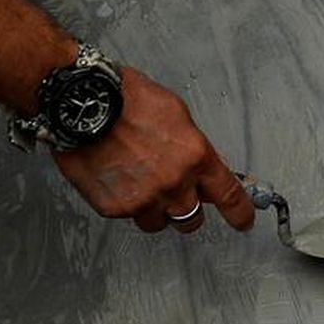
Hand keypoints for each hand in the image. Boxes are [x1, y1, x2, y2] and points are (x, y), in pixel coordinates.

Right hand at [52, 68, 254, 233]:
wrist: (80, 104)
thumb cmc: (126, 100)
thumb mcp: (177, 115)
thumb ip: (196, 148)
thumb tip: (208, 167)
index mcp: (196, 158)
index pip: (229, 196)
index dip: (240, 214)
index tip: (243, 221)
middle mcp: (174, 184)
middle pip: (192, 219)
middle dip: (187, 209)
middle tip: (175, 194)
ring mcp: (144, 199)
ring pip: (159, 223)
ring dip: (155, 210)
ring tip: (140, 183)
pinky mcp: (115, 207)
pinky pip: (128, 216)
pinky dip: (126, 203)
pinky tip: (118, 180)